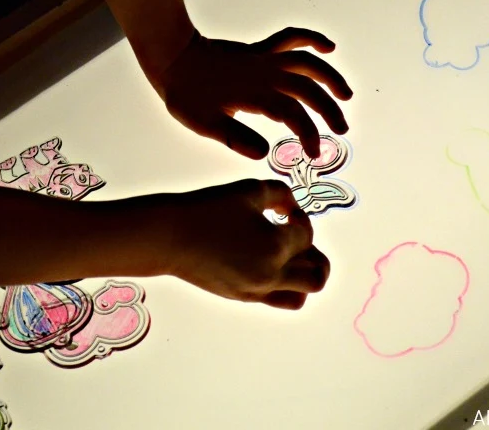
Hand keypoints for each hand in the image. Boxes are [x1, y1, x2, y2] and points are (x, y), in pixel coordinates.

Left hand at [154, 27, 352, 159]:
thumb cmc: (185, 94)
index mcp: (255, 95)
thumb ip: (235, 138)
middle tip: (342, 130)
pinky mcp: (260, 50)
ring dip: (330, 77)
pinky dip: (311, 40)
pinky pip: (290, 39)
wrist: (173, 58)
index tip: (314, 153)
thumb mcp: (203, 124)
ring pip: (307, 63)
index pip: (294, 115)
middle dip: (329, 110)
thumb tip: (264, 153)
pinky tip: (328, 47)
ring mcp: (264, 59)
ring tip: (346, 95)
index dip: (309, 134)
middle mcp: (265, 75)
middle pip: (308, 90)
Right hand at [167, 179, 329, 309]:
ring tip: (290, 258)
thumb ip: (281, 194)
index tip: (283, 210)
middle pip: (318, 274)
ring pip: (302, 295)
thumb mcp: (250, 190)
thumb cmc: (209, 208)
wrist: (170, 237)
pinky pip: (277, 299)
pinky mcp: (242, 297)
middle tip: (297, 238)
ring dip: (305, 275)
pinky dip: (284, 284)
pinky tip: (267, 263)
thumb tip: (292, 209)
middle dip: (315, 253)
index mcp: (276, 246)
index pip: (307, 235)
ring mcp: (257, 290)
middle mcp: (271, 274)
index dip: (300, 218)